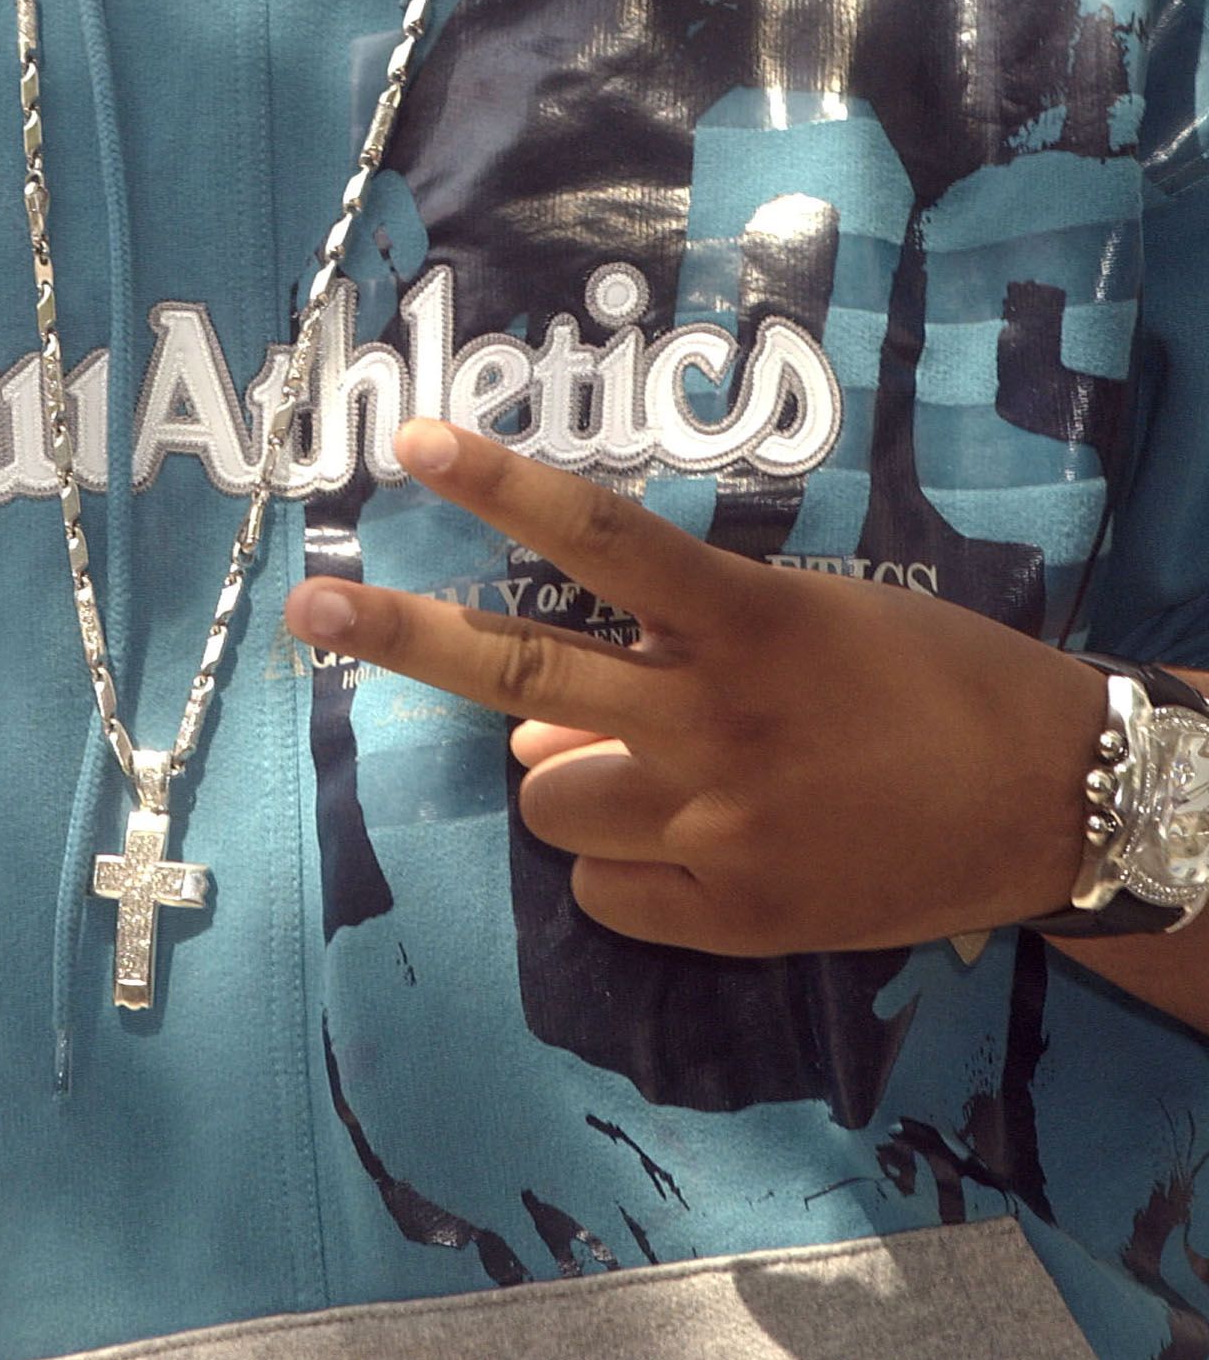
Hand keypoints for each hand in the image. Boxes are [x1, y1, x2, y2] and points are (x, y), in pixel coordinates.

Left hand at [283, 418, 1107, 958]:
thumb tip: (531, 734)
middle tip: (312, 607)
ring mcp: (719, 827)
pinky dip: (625, 868)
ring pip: (550, 800)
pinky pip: (608, 894)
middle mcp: (716, 720)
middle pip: (522, 672)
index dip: (503, 488)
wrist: (1048, 800)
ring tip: (648, 764)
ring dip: (568, 778)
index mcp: (747, 622)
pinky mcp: (736, 918)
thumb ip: (666, 656)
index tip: (416, 441)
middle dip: (402, 637)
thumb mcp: (804, 626)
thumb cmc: (926, 680)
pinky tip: (695, 845)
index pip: (601, 537)